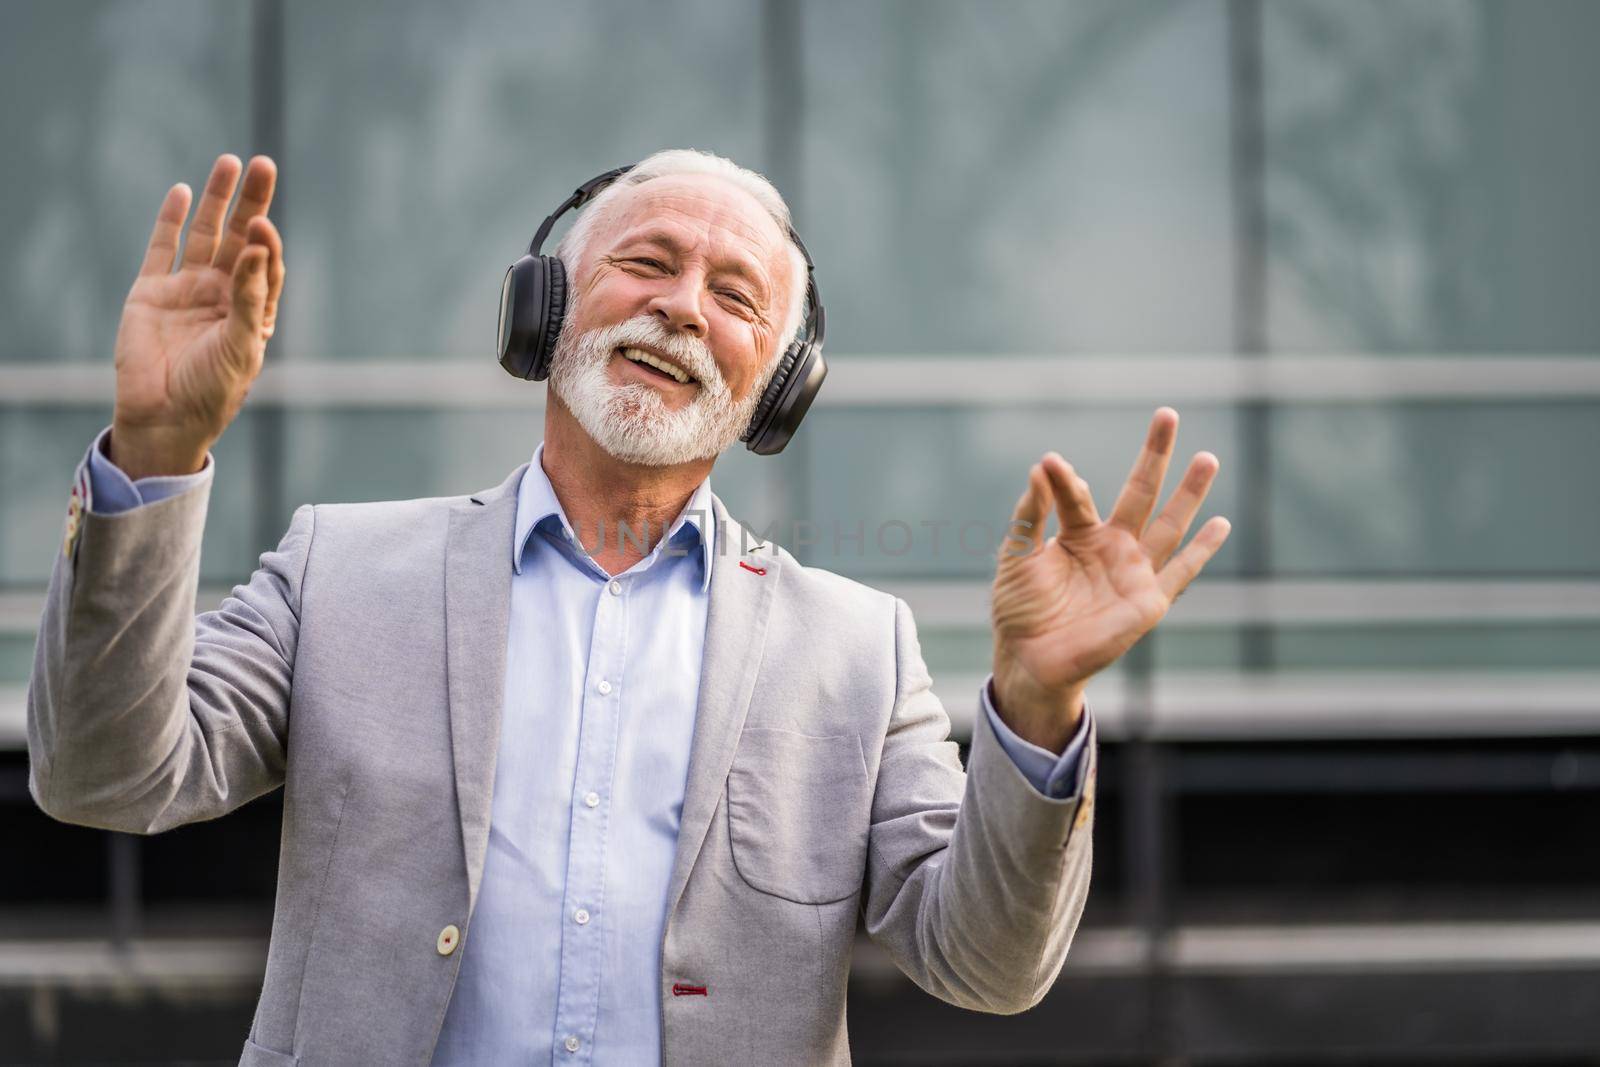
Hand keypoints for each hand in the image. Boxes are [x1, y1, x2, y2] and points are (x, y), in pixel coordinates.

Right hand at [110, 154, 284, 478]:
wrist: (164, 416)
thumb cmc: (213, 389)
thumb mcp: (241, 345)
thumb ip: (250, 297)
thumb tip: (258, 245)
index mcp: (252, 310)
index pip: (265, 263)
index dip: (266, 243)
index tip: (264, 225)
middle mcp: (222, 294)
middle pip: (240, 237)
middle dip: (252, 202)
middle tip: (264, 164)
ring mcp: (186, 290)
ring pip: (204, 234)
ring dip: (216, 200)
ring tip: (229, 163)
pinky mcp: (151, 291)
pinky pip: (163, 248)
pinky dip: (170, 220)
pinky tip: (182, 191)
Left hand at [990, 407, 1230, 751]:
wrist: (1030, 659)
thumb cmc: (1019, 609)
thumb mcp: (1017, 557)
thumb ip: (1030, 515)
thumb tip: (1041, 468)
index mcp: (1079, 534)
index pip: (1077, 496)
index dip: (1064, 480)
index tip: (1050, 462)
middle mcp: (1112, 546)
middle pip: (1140, 492)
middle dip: (1155, 455)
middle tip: (1168, 414)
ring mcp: (1133, 572)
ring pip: (1168, 523)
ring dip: (1189, 492)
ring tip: (1207, 457)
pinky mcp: (1148, 601)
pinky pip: (1181, 572)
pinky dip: (1201, 550)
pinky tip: (1220, 523)